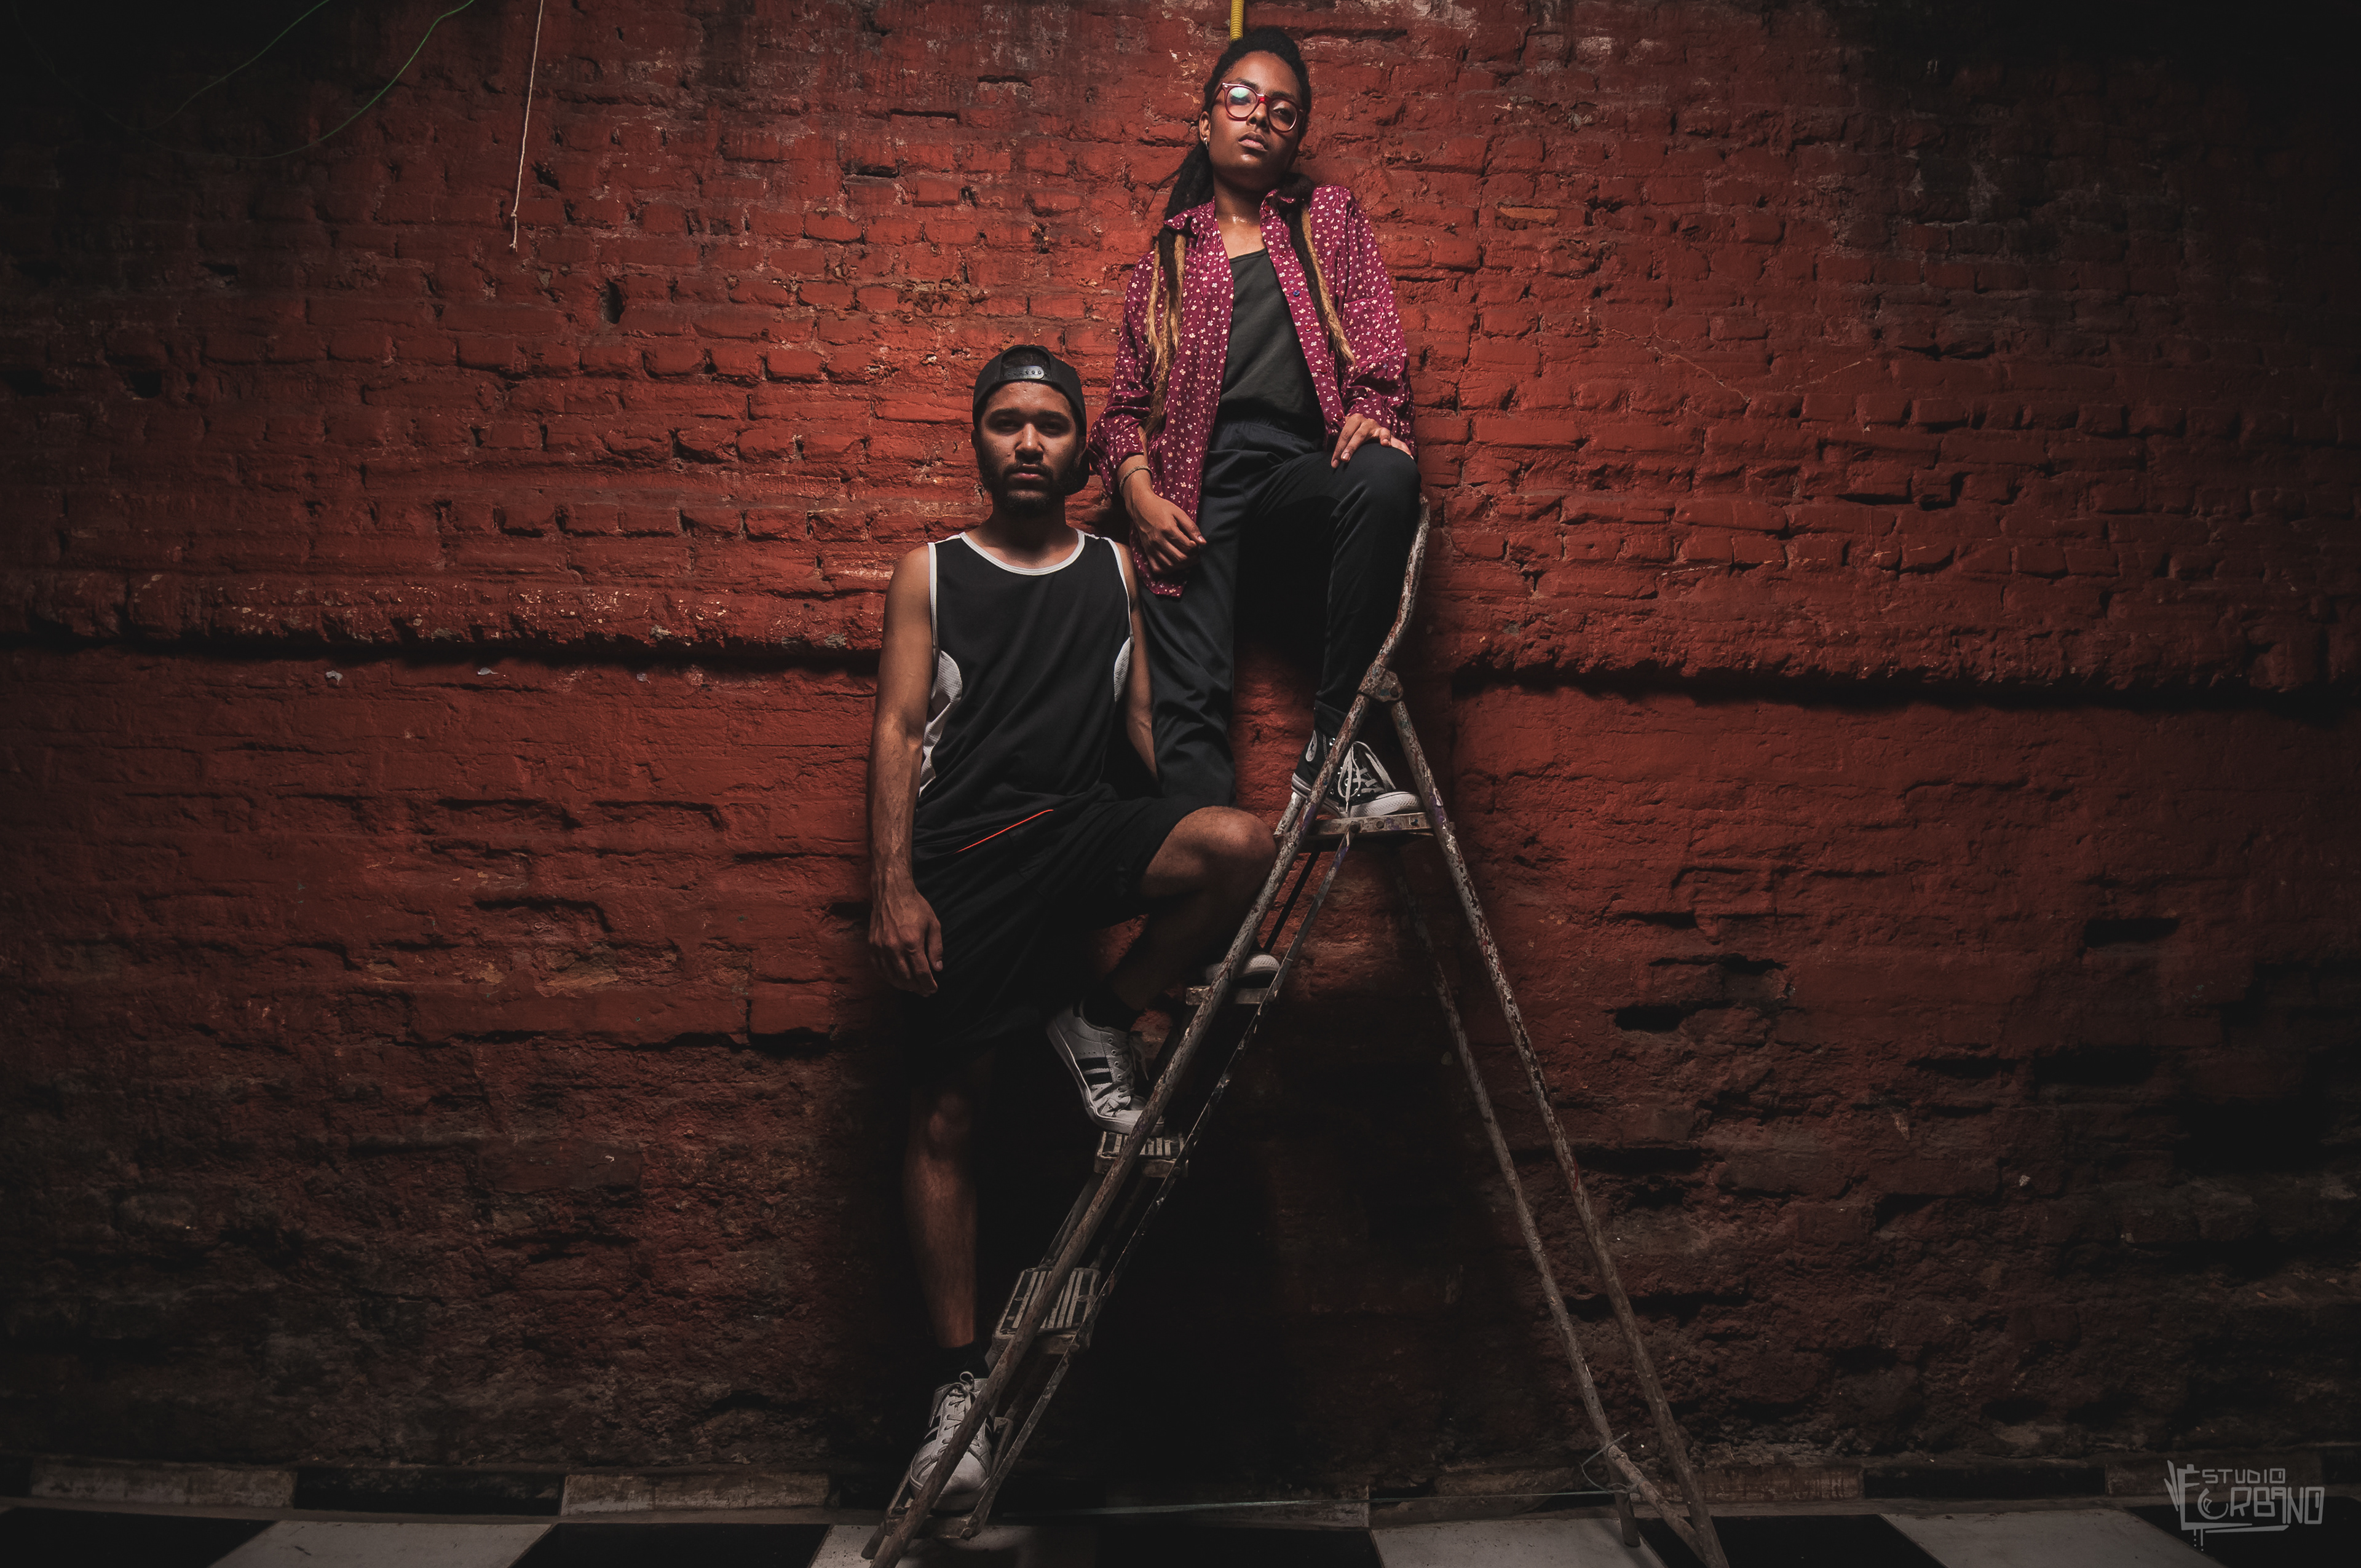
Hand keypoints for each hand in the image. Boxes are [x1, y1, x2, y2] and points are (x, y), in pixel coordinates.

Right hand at [869, 880, 943, 994]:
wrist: (892, 892)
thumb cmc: (915, 906)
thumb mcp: (933, 925)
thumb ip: (936, 948)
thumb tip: (937, 969)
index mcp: (912, 942)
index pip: (922, 973)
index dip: (928, 984)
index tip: (933, 989)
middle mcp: (894, 947)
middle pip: (906, 978)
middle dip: (917, 988)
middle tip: (924, 992)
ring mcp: (881, 947)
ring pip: (891, 976)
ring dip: (903, 985)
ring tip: (912, 988)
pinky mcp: (872, 945)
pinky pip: (878, 968)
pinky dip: (887, 977)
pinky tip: (895, 979)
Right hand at [1124, 469, 1204, 575]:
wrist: (1141, 507)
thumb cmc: (1161, 508)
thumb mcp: (1179, 513)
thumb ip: (1191, 527)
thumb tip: (1202, 542)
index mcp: (1168, 529)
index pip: (1188, 547)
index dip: (1196, 548)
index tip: (1196, 545)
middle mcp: (1159, 540)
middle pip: (1180, 558)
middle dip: (1192, 558)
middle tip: (1195, 554)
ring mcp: (1152, 548)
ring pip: (1170, 566)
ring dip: (1182, 565)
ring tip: (1187, 559)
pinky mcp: (1147, 552)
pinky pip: (1157, 568)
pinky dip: (1168, 570)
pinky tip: (1174, 563)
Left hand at [1330, 410, 1412, 466]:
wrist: (1365, 429)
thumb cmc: (1353, 437)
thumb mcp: (1345, 437)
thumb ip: (1340, 444)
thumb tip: (1332, 461)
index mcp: (1354, 420)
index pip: (1345, 434)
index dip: (1338, 449)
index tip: (1334, 464)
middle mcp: (1368, 422)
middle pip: (1360, 434)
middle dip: (1351, 447)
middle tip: (1345, 459)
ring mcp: (1379, 428)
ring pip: (1381, 433)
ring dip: (1383, 439)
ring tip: (1385, 445)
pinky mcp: (1389, 436)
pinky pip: (1398, 442)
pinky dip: (1403, 448)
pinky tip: (1409, 456)